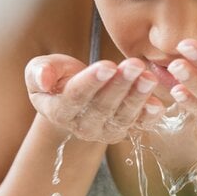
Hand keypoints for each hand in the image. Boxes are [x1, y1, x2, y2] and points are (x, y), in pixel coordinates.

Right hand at [24, 54, 163, 142]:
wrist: (74, 93)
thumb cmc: (57, 77)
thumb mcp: (41, 69)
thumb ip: (39, 72)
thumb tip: (42, 79)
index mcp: (59, 110)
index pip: (75, 97)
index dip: (92, 82)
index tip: (108, 65)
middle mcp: (82, 126)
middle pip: (102, 107)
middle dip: (120, 85)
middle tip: (134, 65)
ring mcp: (105, 130)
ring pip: (123, 116)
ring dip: (137, 97)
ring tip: (148, 78)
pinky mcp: (125, 128)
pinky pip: (139, 125)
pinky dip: (149, 116)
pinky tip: (157, 104)